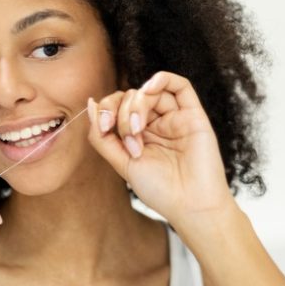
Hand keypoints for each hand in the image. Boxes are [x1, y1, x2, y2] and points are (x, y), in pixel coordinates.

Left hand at [87, 71, 234, 225]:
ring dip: (136, 105)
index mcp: (139, 134)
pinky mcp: (193, 116)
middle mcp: (157, 123)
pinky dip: (162, 79)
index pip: (118, 107)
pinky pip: (180, 86)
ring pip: (150, 92)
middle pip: (131, 97)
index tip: (104, 128)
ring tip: (138, 129)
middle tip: (129, 140)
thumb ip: (102, 136)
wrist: (190, 206)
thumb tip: (90, 104)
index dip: (106, 110)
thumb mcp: (121, 163)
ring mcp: (175, 118)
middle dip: (122, 114)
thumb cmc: (159, 190)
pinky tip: (150, 88)